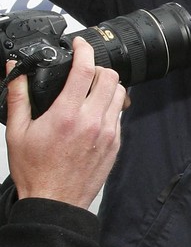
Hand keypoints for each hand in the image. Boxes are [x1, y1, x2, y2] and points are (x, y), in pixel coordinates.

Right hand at [5, 37, 126, 208]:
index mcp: (68, 115)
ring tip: (90, 89)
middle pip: (110, 77)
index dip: (84, 50)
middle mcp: (93, 121)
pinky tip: (94, 111)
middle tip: (84, 70)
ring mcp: (108, 132)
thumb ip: (18, 96)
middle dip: (98, 67)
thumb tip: (15, 71)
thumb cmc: (36, 171)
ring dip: (107, 85)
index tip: (79, 44)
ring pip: (120, 94)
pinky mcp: (115, 143)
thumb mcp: (17, 131)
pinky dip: (110, 106)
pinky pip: (120, 114)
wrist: (55, 201)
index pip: (86, 70)